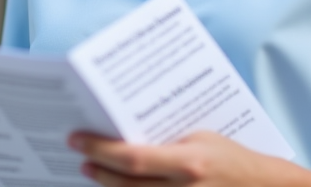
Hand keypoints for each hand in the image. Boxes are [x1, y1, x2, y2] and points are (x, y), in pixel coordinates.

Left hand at [69, 131, 310, 186]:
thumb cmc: (233, 159)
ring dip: (108, 186)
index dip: (100, 150)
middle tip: (79, 155)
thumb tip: (128, 130)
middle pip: (125, 184)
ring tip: (93, 171)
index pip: (132, 157)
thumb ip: (168, 140)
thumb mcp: (202, 138)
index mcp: (189, 163)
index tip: (77, 139)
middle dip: (98, 169)